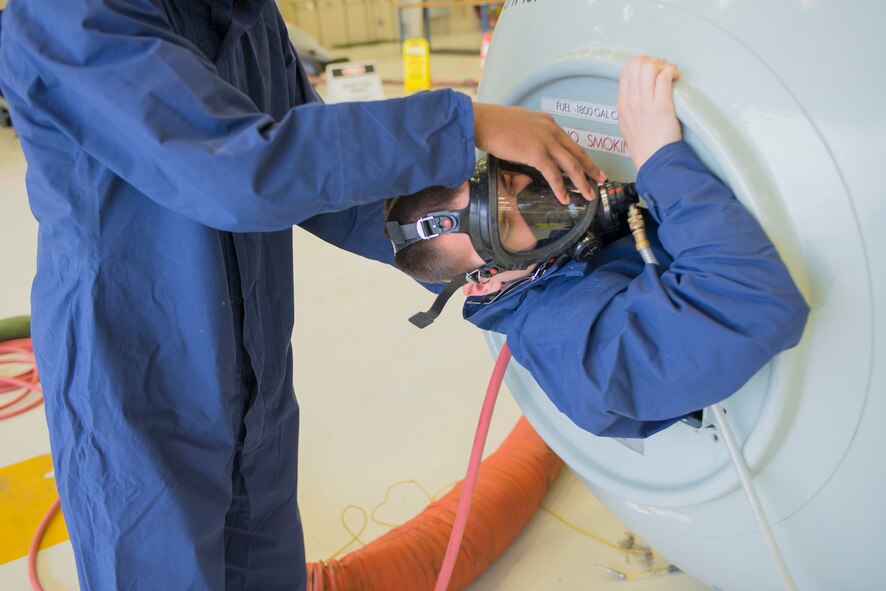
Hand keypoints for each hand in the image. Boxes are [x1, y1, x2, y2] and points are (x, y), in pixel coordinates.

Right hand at [472, 102, 605, 203]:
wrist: (483, 122)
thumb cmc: (494, 123)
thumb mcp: (519, 125)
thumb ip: (530, 135)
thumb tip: (529, 147)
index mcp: (548, 123)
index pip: (569, 141)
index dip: (580, 155)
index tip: (588, 164)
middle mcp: (551, 130)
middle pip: (577, 152)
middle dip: (591, 168)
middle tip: (600, 179)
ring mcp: (545, 142)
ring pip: (571, 165)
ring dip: (582, 181)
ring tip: (589, 194)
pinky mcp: (537, 154)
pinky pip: (553, 175)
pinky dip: (560, 188)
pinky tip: (565, 198)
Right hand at [617, 56, 681, 170]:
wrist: (654, 160)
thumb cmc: (645, 146)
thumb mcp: (627, 124)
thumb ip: (630, 105)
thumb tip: (639, 90)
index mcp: (622, 105)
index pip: (625, 71)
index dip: (639, 64)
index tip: (650, 67)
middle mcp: (631, 102)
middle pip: (636, 65)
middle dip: (651, 62)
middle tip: (662, 69)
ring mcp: (645, 104)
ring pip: (650, 68)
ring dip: (663, 66)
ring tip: (671, 74)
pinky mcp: (661, 107)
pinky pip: (664, 77)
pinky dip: (672, 72)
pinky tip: (676, 77)